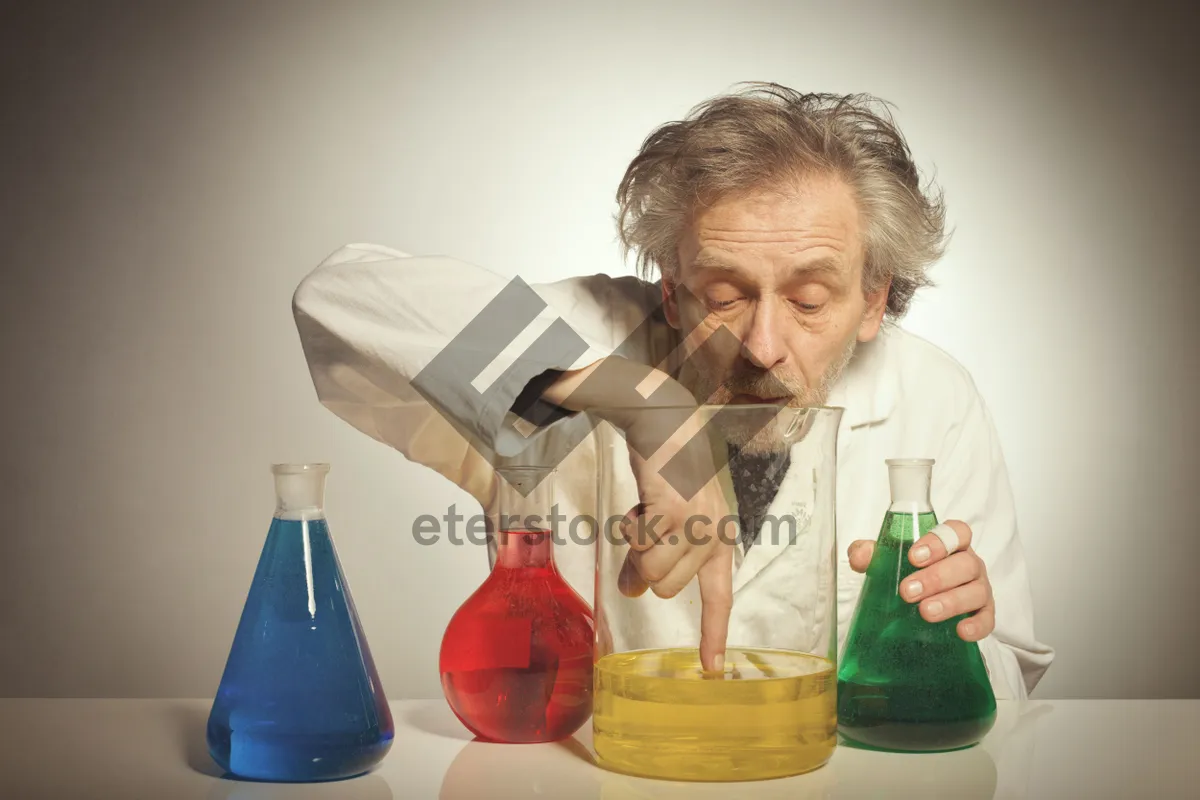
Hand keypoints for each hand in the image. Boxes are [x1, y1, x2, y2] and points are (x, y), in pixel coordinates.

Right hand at [543, 357, 734, 672]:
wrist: (660, 417)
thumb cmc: (665, 463)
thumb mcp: (668, 513)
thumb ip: (656, 554)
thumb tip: (633, 590)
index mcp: (720, 535)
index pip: (719, 595)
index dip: (713, 634)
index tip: (711, 670)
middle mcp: (716, 534)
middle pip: (668, 588)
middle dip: (645, 564)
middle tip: (641, 528)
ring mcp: (699, 525)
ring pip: (654, 574)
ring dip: (636, 546)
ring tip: (642, 511)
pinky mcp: (676, 513)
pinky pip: (642, 550)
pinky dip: (630, 532)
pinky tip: (638, 504)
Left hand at [847, 520, 993, 641]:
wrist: (917, 606)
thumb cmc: (907, 574)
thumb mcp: (886, 560)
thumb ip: (870, 553)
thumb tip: (860, 556)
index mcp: (949, 544)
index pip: (955, 532)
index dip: (938, 542)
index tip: (914, 556)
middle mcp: (968, 563)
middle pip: (964, 564)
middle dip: (936, 578)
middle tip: (908, 591)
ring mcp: (979, 588)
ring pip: (976, 591)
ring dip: (951, 602)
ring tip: (926, 612)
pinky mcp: (983, 614)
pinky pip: (987, 619)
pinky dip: (977, 625)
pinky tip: (960, 631)